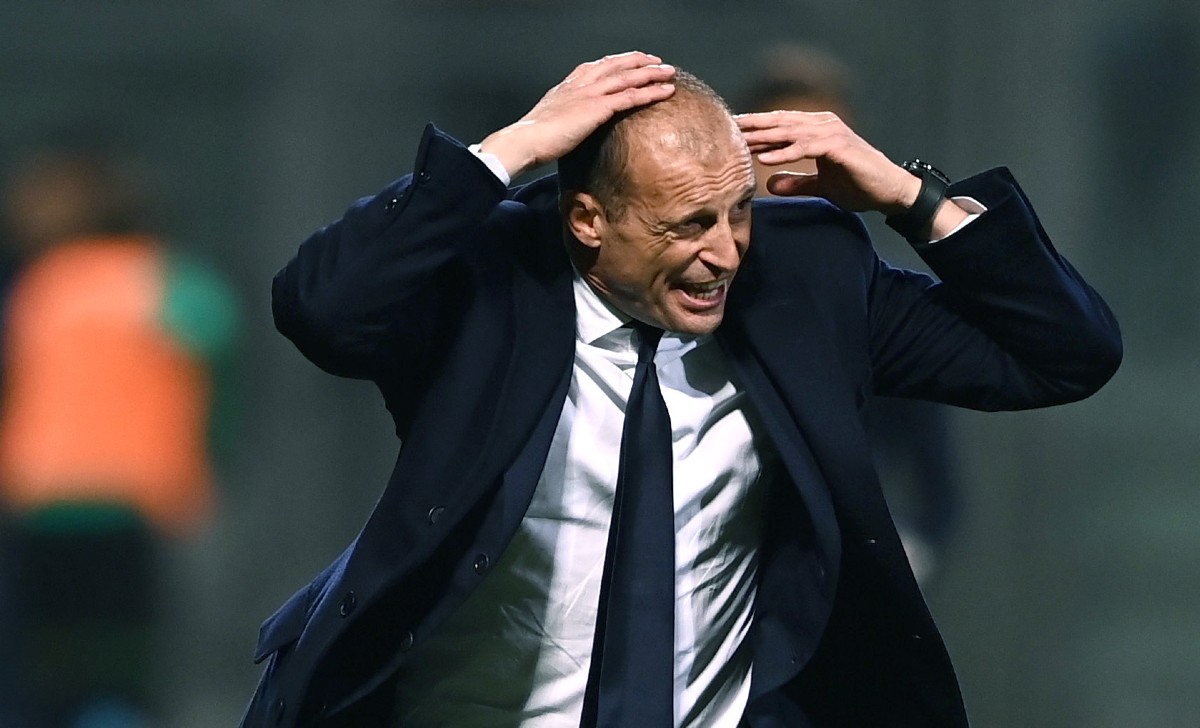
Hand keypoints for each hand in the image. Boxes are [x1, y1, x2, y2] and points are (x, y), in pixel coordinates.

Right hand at [479, 52, 675, 178]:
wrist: (525, 140)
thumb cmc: (534, 137)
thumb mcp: (550, 119)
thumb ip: (565, 115)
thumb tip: (571, 123)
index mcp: (569, 85)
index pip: (599, 66)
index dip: (618, 61)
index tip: (632, 61)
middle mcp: (581, 83)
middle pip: (616, 65)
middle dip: (639, 61)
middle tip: (657, 61)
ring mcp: (590, 93)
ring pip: (628, 77)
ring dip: (652, 73)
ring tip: (669, 72)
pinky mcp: (597, 108)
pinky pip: (630, 96)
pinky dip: (651, 92)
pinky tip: (666, 92)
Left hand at [735, 110, 918, 213]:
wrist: (890, 191)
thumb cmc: (859, 185)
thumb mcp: (821, 185)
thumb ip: (797, 182)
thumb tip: (770, 184)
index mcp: (817, 129)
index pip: (780, 124)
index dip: (755, 128)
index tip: (729, 133)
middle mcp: (823, 124)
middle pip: (780, 122)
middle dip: (752, 126)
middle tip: (726, 128)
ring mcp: (832, 133)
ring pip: (790, 132)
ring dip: (763, 137)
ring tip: (739, 142)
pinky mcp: (840, 147)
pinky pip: (806, 148)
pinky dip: (784, 152)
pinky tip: (765, 158)